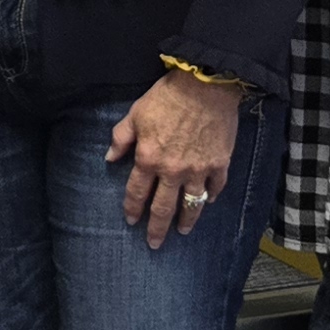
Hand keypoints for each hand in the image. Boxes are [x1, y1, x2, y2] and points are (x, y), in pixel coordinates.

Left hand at [108, 71, 244, 250]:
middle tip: (154, 244)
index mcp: (149, 159)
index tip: (131, 221)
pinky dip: (211, 197)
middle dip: (156, 228)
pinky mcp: (220, 164)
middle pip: (163, 208)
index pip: (137, 192)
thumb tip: (110, 158)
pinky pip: (216, 187)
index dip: (132, 209)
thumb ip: (121, 138)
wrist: (206, 85)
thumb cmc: (167, 97)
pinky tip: (208, 202)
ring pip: (191, 205)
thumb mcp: (135, 114)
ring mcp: (198, 170)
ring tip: (182, 232)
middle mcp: (173, 171)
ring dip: (186, 221)